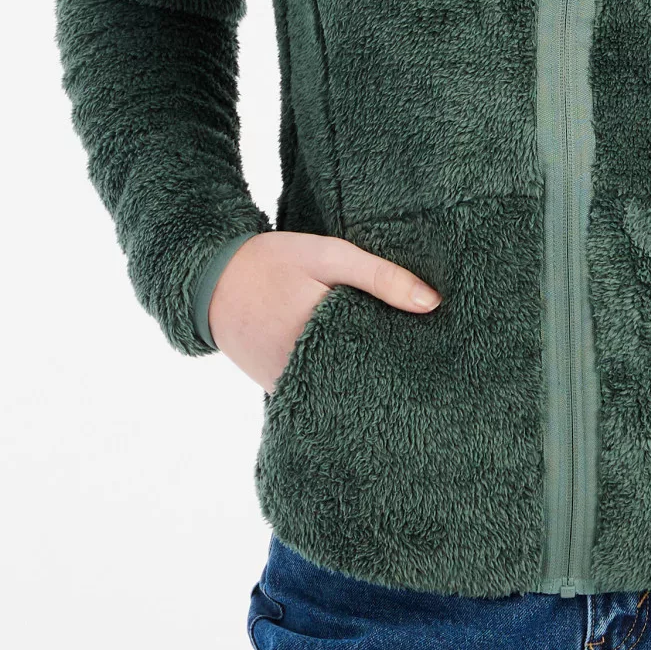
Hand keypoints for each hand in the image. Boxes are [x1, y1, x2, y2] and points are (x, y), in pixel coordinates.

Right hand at [208, 231, 440, 393]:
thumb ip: (380, 277)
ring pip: (342, 392)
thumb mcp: (330, 256)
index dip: (411, 353)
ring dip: (365, 381)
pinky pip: (318, 393)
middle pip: (365, 379)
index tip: (438, 352)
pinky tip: (359, 370)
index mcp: (319, 330)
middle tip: (429, 370)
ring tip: (401, 373)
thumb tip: (432, 304)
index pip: (382, 353)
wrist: (212, 281)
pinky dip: (338, 384)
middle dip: (392, 372)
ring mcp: (288, 385)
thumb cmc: (275, 261)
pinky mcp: (278, 391)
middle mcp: (302, 368)